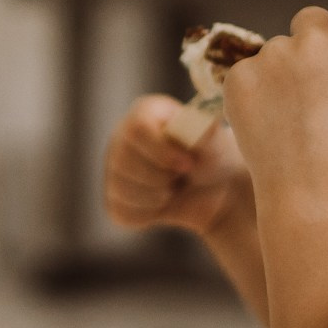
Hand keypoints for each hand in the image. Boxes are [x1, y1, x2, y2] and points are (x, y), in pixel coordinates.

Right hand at [103, 94, 249, 234]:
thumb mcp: (214, 141)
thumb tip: (200, 126)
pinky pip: (123, 212)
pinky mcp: (114, 199)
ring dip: (158, 197)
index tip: (189, 165)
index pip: (137, 130)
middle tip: (183, 176)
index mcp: (144, 113)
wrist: (212, 189)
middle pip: (126, 162)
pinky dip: (149, 214)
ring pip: (123, 190)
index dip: (162, 152)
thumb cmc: (211, 156)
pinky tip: (162, 203)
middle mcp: (121, 137)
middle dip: (162, 177)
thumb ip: (205, 131)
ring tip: (173, 187)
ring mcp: (113, 169)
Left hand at [224, 7, 327, 207]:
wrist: (312, 187)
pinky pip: (246, 74)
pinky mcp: (239, 73)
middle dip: (310, 39)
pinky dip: (252, 92)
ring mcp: (274, 54)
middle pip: (310, 19)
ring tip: (285, 116)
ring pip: (275, 50)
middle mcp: (316, 39)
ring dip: (278, 70)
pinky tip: (264, 123)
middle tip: (308, 79)